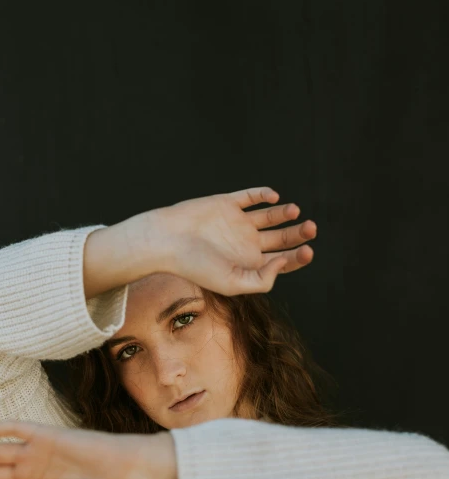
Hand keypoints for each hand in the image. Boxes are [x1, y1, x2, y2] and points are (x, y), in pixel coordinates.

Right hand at [152, 186, 316, 295]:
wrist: (167, 240)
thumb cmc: (195, 266)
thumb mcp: (231, 283)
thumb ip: (261, 279)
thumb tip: (284, 263)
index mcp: (249, 264)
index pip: (283, 261)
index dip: (298, 257)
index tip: (307, 251)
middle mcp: (247, 243)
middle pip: (282, 238)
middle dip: (299, 234)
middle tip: (311, 228)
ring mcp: (238, 222)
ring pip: (271, 217)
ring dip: (285, 213)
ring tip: (294, 212)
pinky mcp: (228, 203)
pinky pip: (251, 196)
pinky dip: (264, 195)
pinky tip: (273, 198)